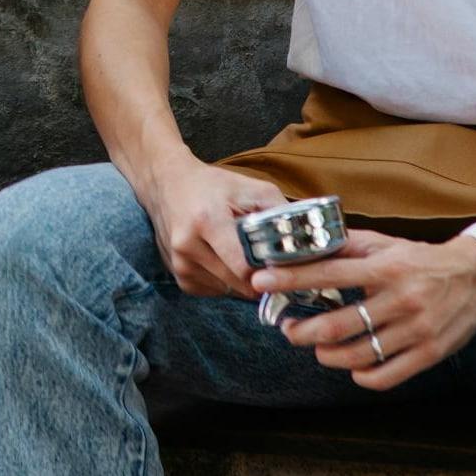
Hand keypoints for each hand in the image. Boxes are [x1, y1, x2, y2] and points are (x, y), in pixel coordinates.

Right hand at [139, 156, 290, 297]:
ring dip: (242, 281)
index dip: (269, 272)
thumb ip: (281, 213)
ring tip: (243, 255)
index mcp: (207, 221)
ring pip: (229, 291)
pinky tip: (224, 259)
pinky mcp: (178, 277)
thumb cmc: (213, 185)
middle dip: (260, 278)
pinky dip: (226, 281)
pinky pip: (215, 292)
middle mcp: (188, 246)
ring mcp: (180, 264)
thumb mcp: (251, 188)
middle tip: (271, 264)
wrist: (166, 184)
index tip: (283, 268)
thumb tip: (310, 242)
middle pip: (239, 283)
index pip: (244, 266)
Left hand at [253, 230, 475, 389]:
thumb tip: (308, 245)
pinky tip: (351, 367)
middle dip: (304, 330)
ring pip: (360, 354)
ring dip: (328, 355)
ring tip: (316, 348)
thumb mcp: (386, 245)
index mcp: (385, 269)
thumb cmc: (422, 260)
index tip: (261, 281)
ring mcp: (417, 330)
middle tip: (288, 329)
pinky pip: (387, 375)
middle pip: (339, 325)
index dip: (291, 279)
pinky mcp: (430, 353)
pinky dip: (362, 375)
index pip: (328, 274)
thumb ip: (348, 246)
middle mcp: (401, 300)